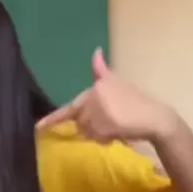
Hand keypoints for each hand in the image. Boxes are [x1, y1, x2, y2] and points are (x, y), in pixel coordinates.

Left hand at [37, 48, 176, 143]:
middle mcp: (93, 99)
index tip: (38, 127)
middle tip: (112, 121)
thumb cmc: (136, 100)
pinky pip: (97, 139)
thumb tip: (95, 52)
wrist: (154, 117)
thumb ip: (101, 71)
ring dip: (99, 133)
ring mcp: (97, 114)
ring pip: (88, 132)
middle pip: (80, 122)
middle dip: (92, 126)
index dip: (53, 119)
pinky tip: (119, 132)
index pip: (69, 107)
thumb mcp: (117, 82)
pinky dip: (106, 139)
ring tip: (116, 125)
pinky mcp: (103, 128)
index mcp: (95, 88)